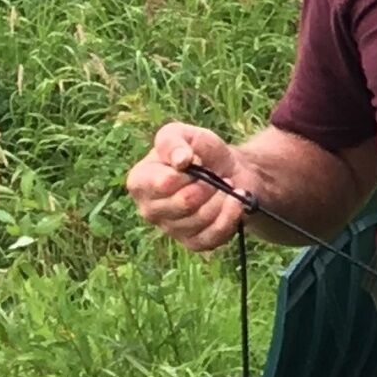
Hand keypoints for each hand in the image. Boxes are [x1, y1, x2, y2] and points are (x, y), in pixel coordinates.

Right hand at [127, 121, 249, 250]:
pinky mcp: (194, 243)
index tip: (196, 160)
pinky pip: (213, 236)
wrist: (228, 171)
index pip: (164, 183)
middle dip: (209, 185)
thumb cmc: (201, 152)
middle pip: (185, 203)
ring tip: (226, 185)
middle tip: (216, 175)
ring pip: (202, 219)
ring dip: (222, 199)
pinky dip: (230, 216)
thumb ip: (174, 140)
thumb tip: (180, 160)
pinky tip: (236, 202)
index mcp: (139, 183)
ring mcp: (171, 229)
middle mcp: (149, 210)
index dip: (188, 171)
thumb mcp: (185, 134)